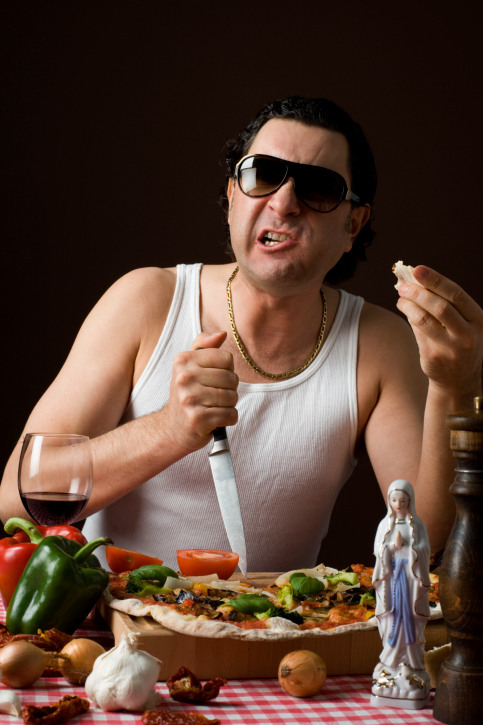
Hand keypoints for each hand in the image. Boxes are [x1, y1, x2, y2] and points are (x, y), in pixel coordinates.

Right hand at [162, 331, 238, 453]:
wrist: (172, 428)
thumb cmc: (187, 394)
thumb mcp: (190, 366)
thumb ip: (204, 346)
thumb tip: (221, 334)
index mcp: (183, 360)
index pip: (226, 358)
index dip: (227, 370)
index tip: (214, 379)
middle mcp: (183, 377)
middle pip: (232, 378)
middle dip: (230, 390)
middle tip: (214, 396)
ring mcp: (189, 399)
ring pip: (233, 397)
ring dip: (229, 405)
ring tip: (214, 407)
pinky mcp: (197, 419)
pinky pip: (230, 415)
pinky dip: (228, 419)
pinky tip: (215, 419)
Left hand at [396, 266, 482, 396]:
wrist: (461, 380)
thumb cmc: (459, 342)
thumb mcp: (463, 323)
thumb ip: (446, 303)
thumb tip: (415, 278)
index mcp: (478, 319)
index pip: (456, 294)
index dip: (436, 280)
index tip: (417, 269)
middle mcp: (468, 334)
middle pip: (441, 307)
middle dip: (418, 292)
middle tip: (402, 286)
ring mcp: (451, 348)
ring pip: (425, 320)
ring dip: (409, 305)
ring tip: (400, 298)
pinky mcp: (434, 357)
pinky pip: (417, 332)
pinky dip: (409, 317)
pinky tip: (404, 309)